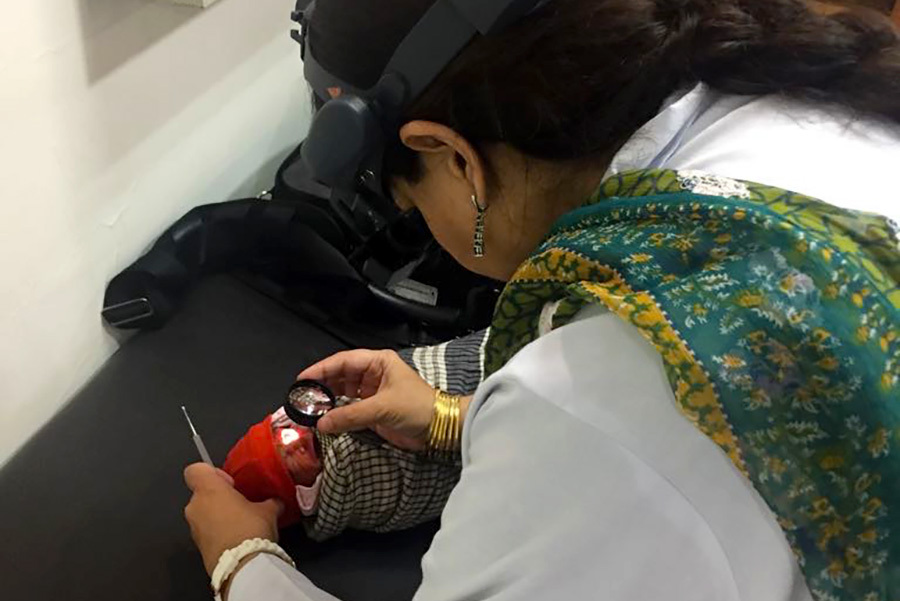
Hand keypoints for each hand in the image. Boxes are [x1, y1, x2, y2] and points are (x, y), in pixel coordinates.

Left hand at [183, 463, 281, 575]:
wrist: (241, 567)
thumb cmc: (251, 528)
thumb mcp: (269, 510)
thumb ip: (269, 501)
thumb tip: (275, 501)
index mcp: (209, 490)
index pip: (195, 470)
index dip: (212, 473)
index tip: (230, 483)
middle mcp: (195, 507)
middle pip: (201, 494)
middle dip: (219, 498)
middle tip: (241, 505)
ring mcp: (194, 529)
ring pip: (203, 514)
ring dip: (218, 516)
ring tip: (241, 525)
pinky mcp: (198, 548)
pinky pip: (206, 532)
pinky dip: (218, 533)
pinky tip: (237, 540)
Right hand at [298, 349, 469, 450]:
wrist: (440, 428)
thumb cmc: (416, 408)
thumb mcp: (382, 408)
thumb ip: (350, 415)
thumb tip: (321, 424)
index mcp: (378, 362)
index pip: (343, 361)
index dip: (321, 369)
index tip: (301, 380)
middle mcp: (374, 373)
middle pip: (341, 376)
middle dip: (322, 386)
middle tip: (301, 398)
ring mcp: (373, 392)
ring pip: (344, 392)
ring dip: (328, 400)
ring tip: (309, 409)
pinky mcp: (374, 409)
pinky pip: (350, 408)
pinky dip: (338, 413)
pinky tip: (325, 419)